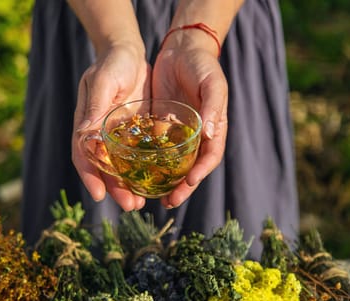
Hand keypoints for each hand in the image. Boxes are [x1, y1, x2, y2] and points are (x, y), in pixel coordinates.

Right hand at [72, 44, 150, 210]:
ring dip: (130, 186)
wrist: (129, 53)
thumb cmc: (111, 64)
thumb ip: (95, 106)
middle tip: (131, 205)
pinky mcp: (138, 134)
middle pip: (105, 169)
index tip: (98, 195)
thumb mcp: (102, 82)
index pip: (84, 156)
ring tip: (142, 202)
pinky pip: (140, 157)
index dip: (90, 176)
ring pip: (122, 168)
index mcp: (87, 126)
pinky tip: (158, 183)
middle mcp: (102, 136)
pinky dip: (145, 171)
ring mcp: (120, 137)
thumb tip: (85, 133)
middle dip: (115, 190)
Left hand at [152, 46, 228, 207]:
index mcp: (213, 129)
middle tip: (168, 202)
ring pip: (172, 164)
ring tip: (152, 197)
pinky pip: (154, 149)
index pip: (209, 157)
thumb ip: (213, 106)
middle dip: (181, 187)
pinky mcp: (160, 127)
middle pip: (190, 168)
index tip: (189, 183)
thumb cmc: (202, 65)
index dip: (201, 173)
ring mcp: (177, 134)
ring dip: (164, 181)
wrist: (181, 49)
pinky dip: (148, 163)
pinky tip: (136, 172)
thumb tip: (211, 134)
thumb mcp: (212, 83)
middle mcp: (196, 136)